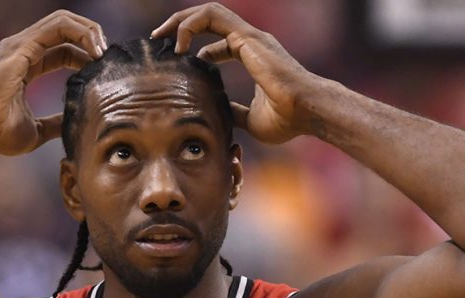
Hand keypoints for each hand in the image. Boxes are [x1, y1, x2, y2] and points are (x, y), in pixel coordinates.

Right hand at [0, 11, 106, 155]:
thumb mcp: (37, 131)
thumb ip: (55, 123)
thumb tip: (73, 126)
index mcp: (25, 64)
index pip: (63, 49)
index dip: (85, 56)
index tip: (101, 71)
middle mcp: (22, 49)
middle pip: (65, 29)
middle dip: (90, 38)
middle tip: (107, 58)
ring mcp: (20, 44)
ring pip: (63, 21)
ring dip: (89, 32)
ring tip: (103, 51)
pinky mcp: (22, 45)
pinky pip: (58, 27)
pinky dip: (80, 34)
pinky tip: (94, 52)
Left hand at [152, 3, 316, 143]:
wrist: (306, 111)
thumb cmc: (287, 119)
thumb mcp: (249, 119)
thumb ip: (233, 112)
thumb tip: (218, 114)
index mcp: (252, 55)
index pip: (217, 43)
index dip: (194, 47)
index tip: (175, 60)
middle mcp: (250, 41)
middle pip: (209, 20)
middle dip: (180, 26)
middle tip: (158, 40)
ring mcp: (249, 36)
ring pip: (209, 11)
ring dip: (182, 20)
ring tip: (162, 36)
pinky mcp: (247, 36)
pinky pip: (212, 16)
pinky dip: (191, 25)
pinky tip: (180, 46)